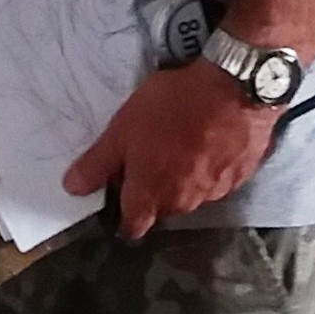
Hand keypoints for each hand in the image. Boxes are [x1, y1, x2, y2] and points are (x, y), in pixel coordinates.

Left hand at [64, 62, 277, 239]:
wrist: (233, 87)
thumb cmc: (172, 107)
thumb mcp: (122, 129)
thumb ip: (97, 164)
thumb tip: (73, 189)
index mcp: (152, 195)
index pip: (133, 226)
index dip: (124, 215)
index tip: (121, 196)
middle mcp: (185, 202)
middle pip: (163, 209)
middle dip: (154, 190)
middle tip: (151, 154)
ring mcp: (217, 191)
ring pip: (192, 195)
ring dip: (185, 178)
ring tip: (182, 143)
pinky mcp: (241, 175)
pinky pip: (219, 179)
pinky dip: (212, 166)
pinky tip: (210, 141)